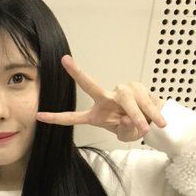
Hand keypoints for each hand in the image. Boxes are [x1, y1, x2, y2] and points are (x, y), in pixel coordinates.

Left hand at [36, 55, 165, 140]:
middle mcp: (106, 99)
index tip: (39, 116)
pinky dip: (150, 115)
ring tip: (144, 129)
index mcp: (97, 114)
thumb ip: (125, 130)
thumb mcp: (127, 135)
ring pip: (127, 102)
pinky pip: (144, 102)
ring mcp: (121, 92)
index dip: (56, 118)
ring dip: (136, 116)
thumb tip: (129, 120)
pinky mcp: (138, 88)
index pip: (73, 117)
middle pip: (91, 86)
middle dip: (77, 73)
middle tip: (65, 61)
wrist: (155, 120)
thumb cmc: (134, 126)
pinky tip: (156, 122)